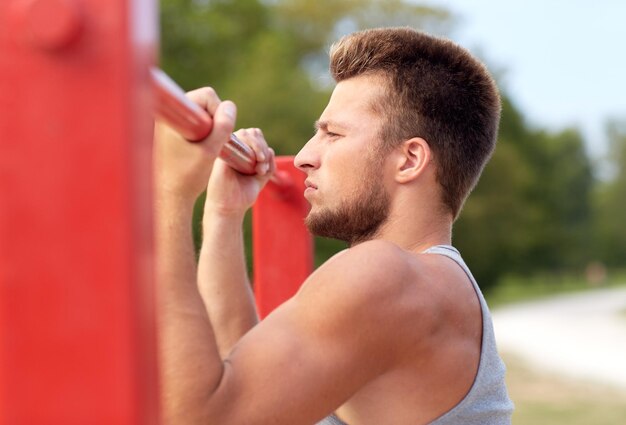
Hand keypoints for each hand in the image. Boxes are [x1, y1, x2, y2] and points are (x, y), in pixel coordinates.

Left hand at [153, 87, 235, 201]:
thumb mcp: (210, 151)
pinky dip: (205, 131)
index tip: (217, 136)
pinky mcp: (173, 129)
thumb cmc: (187, 176)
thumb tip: (230, 106)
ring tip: (207, 148)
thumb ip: (223, 128)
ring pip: (202, 111)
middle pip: (204, 101)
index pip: (207, 96)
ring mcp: (170, 121)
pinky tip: (200, 149)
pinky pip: (196, 120)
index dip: (220, 113)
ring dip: (211, 127)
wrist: (169, 193)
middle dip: (215, 120)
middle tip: (213, 143)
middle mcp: (169, 114)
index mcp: (174, 116)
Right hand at [204, 128, 275, 217]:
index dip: (263, 146)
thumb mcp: (261, 178)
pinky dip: (251, 146)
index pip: (255, 136)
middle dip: (263, 146)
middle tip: (263, 166)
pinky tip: (255, 162)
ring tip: (260, 167)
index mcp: (241, 153)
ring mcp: (227, 150)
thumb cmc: (242, 195)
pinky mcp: (222, 153)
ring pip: (246, 133)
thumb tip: (270, 150)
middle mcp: (233, 149)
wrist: (229, 208)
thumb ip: (268, 164)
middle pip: (252, 132)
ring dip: (259, 147)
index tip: (265, 167)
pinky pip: (237, 139)